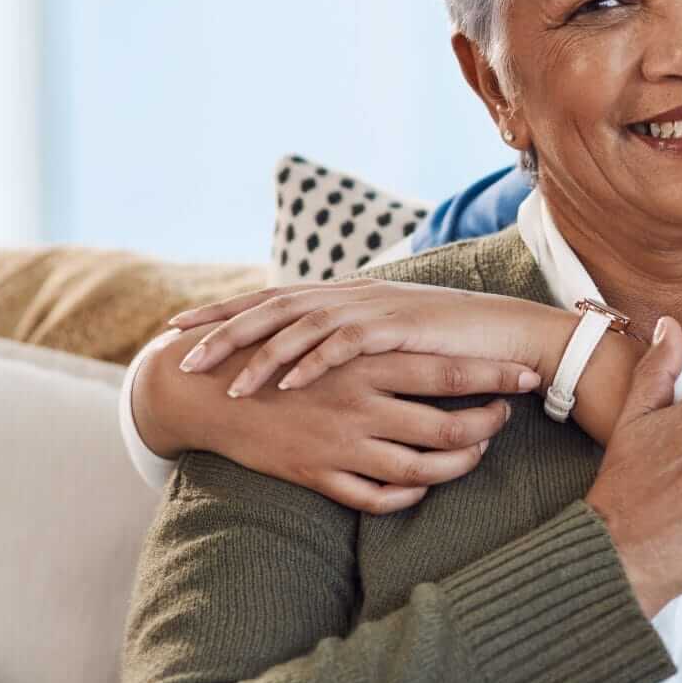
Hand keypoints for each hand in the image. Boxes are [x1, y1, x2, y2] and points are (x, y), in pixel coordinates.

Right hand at [135, 336, 541, 513]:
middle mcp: (361, 403)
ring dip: (458, 464)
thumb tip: (425, 322)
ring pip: (422, 468)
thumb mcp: (330, 332)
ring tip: (474, 452)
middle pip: (448, 425)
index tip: (529, 377)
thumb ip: (378, 332)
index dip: (496, 377)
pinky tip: (423, 483)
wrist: (210, 388)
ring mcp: (341, 444)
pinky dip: (409, 494)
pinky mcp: (319, 474)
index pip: (449, 370)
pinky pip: (377, 497)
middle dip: (488, 426)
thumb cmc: (280, 354)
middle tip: (505, 419)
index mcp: (367, 362)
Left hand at [169, 281, 572, 397]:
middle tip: (180, 355)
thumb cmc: (446, 342)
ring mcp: (368, 309)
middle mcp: (348, 295)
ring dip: (259, 357)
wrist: (501, 333)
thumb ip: (346, 338)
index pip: (269, 299)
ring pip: (298, 327)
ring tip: (226, 386)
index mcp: (340, 295)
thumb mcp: (386, 338)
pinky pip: (341, 346)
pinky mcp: (392, 328)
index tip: (181, 329)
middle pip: (269, 307)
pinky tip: (283, 387)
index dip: (223, 312)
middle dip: (222, 331)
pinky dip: (310, 364)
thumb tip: (309, 354)